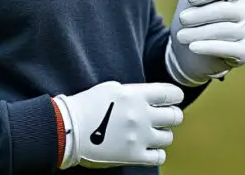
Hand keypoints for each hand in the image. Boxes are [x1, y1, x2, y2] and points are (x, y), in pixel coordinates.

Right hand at [53, 81, 183, 168]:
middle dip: (172, 116)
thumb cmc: (87, 106)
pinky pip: (159, 156)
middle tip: (165, 118)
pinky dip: (157, 153)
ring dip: (162, 135)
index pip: (171, 94)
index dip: (175, 96)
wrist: (68, 129)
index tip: (174, 99)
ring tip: (151, 134)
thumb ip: (134, 92)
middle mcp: (141, 115)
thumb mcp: (112, 89)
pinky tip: (148, 149)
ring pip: (168, 137)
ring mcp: (139, 137)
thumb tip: (150, 97)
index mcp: (136, 95)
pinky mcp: (133, 156)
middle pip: (175, 116)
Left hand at [165, 0, 244, 85]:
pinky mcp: (244, 53)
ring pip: (224, 31)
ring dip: (200, 33)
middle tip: (181, 19)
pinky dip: (209, 47)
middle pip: (225, 10)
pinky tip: (193, 47)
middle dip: (200, 15)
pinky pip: (228, 49)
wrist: (191, 55)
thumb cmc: (194, 20)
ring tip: (180, 36)